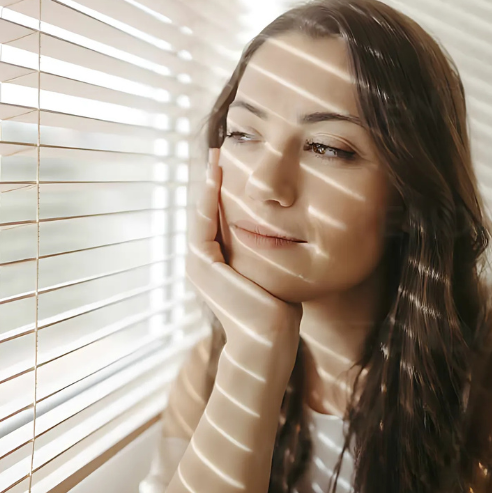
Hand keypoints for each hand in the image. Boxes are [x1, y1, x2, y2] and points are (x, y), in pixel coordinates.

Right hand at [186, 149, 302, 355]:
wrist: (271, 342)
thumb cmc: (281, 312)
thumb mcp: (276, 270)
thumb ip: (273, 248)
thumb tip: (292, 226)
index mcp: (218, 262)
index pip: (218, 217)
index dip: (223, 189)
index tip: (233, 162)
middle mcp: (202, 262)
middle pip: (206, 211)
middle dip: (212, 181)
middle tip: (220, 151)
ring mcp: (199, 265)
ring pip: (200, 215)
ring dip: (207, 185)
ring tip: (217, 158)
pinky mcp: (203, 266)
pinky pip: (202, 225)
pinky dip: (207, 201)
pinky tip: (217, 179)